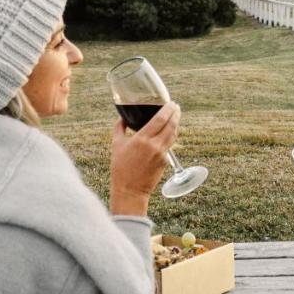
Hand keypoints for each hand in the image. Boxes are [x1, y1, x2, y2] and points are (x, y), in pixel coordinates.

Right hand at [109, 101, 179, 215]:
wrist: (130, 190)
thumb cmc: (120, 168)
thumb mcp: (116, 145)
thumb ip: (119, 128)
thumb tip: (122, 117)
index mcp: (142, 139)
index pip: (160, 119)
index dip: (168, 109)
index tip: (171, 102)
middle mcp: (154, 145)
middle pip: (171, 125)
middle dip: (175, 114)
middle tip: (176, 106)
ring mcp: (162, 154)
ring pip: (173, 134)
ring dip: (176, 124)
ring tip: (175, 116)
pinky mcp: (165, 161)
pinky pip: (170, 145)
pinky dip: (170, 136)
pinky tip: (169, 132)